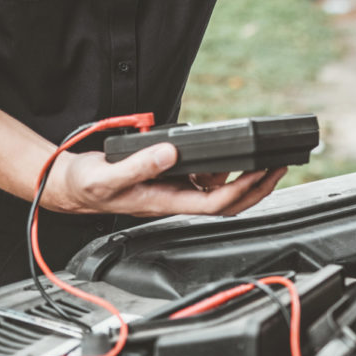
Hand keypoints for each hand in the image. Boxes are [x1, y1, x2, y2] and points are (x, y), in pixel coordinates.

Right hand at [45, 143, 284, 215]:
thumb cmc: (89, 185)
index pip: (215, 203)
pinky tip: (234, 157)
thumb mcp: (108, 176)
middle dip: (258, 186)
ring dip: (248, 178)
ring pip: (222, 191)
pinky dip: (228, 170)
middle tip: (280, 166)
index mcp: (167, 203)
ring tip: (268, 159)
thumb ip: (140, 165)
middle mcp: (178, 200)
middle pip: (229, 201)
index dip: (242, 190)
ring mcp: (178, 192)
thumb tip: (171, 152)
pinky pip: (210, 180)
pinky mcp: (175, 181)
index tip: (262, 173)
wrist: (74, 185)